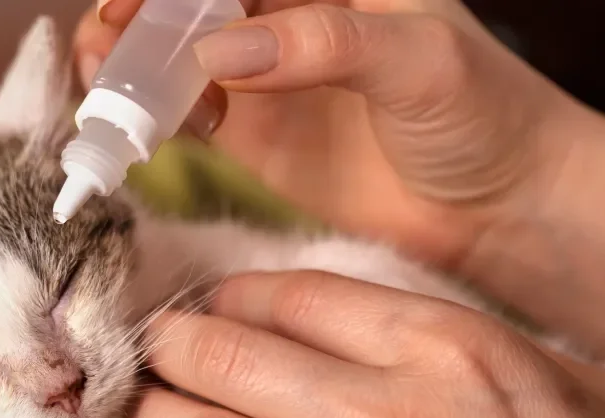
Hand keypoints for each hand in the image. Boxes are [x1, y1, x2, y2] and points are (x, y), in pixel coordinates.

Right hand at [77, 0, 604, 359]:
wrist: (498, 210)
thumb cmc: (484, 118)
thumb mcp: (420, 62)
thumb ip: (326, 42)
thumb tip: (220, 53)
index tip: (130, 0)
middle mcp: (289, 22)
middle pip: (189, 6)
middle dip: (138, 17)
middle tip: (106, 42)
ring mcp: (267, 81)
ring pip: (176, 59)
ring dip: (133, 67)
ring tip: (108, 85)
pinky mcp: (255, 139)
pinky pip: (187, 117)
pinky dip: (155, 118)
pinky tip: (150, 127)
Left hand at [121, 270, 604, 417]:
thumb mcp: (546, 372)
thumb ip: (434, 334)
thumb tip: (331, 313)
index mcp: (445, 350)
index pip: (299, 296)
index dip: (236, 293)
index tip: (212, 300)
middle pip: (236, 360)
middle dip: (174, 345)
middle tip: (150, 343)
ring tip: (136, 404)